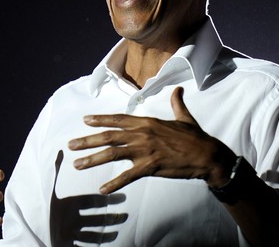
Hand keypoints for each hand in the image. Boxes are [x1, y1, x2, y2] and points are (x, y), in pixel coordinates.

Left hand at [68, 87, 235, 193]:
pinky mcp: (151, 166)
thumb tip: (178, 90)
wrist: (207, 155)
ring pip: (112, 154)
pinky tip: (102, 189)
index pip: (119, 119)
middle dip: (88, 140)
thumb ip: (177, 103)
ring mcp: (145, 150)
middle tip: (71, 145)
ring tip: (77, 164)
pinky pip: (128, 176)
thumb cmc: (196, 137)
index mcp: (148, 122)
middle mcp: (143, 134)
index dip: (100, 120)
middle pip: (109, 136)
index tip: (85, 121)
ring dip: (92, 159)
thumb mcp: (184, 117)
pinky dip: (114, 183)